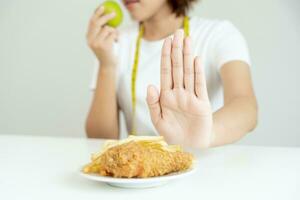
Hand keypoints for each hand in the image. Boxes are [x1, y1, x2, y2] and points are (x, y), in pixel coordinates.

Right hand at [86, 6, 117, 66]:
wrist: (108, 65)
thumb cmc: (107, 52)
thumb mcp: (101, 41)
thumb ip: (100, 31)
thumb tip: (106, 17)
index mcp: (88, 37)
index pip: (91, 22)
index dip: (97, 13)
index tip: (103, 7)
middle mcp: (90, 40)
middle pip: (97, 23)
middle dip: (106, 16)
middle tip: (114, 14)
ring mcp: (96, 43)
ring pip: (107, 28)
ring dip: (114, 31)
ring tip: (115, 38)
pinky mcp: (104, 46)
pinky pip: (112, 34)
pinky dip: (116, 36)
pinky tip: (116, 42)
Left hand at [146, 30, 212, 147]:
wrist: (189, 146)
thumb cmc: (172, 134)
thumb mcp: (158, 120)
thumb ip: (153, 103)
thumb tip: (151, 85)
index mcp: (166, 96)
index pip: (166, 72)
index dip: (165, 57)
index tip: (165, 41)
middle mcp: (178, 93)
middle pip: (177, 68)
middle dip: (176, 50)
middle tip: (178, 32)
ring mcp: (190, 97)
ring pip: (188, 72)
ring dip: (187, 56)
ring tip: (187, 40)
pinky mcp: (202, 104)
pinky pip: (199, 86)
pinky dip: (198, 73)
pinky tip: (196, 59)